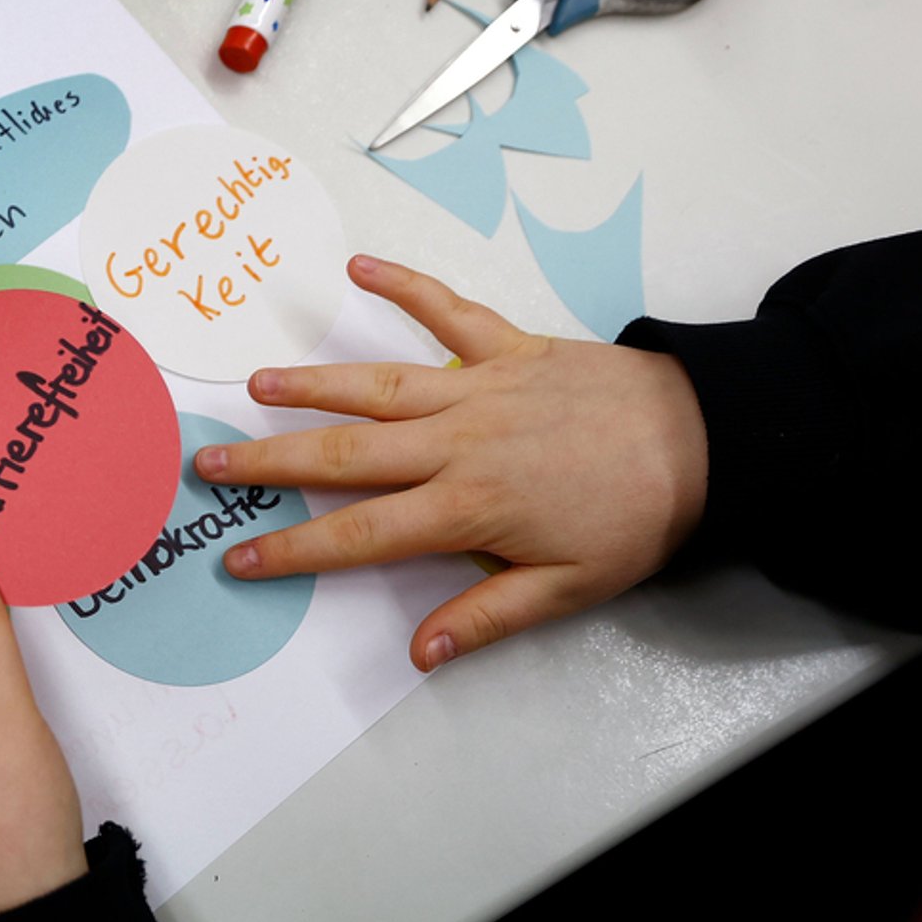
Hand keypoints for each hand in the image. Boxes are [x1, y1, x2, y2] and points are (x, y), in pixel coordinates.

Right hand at [198, 255, 708, 670]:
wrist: (709, 440)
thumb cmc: (638, 518)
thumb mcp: (570, 588)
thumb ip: (487, 617)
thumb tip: (420, 652)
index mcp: (466, 506)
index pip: (360, 534)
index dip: (294, 548)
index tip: (242, 557)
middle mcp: (458, 442)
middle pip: (345, 454)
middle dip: (272, 461)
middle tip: (212, 464)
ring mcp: (479, 388)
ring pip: (378, 385)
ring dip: (313, 382)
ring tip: (257, 383)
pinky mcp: (510, 348)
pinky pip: (448, 311)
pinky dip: (405, 286)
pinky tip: (359, 269)